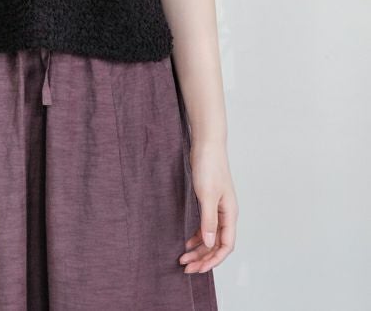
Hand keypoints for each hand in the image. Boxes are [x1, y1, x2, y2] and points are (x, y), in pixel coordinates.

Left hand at [179, 141, 237, 274]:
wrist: (206, 144)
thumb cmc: (209, 166)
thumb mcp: (207, 195)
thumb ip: (208, 220)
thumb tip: (209, 243)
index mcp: (229, 214)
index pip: (225, 246)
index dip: (213, 260)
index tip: (197, 268)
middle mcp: (226, 214)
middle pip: (217, 244)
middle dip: (203, 258)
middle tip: (186, 267)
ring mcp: (218, 208)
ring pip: (210, 236)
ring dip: (198, 249)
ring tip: (183, 257)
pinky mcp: (209, 202)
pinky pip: (205, 226)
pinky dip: (196, 236)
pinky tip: (187, 241)